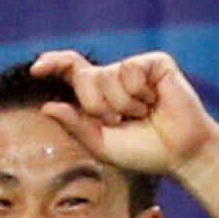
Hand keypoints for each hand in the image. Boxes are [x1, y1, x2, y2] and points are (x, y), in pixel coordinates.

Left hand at [28, 50, 218, 176]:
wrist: (182, 154)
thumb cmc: (144, 152)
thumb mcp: (102, 145)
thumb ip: (75, 126)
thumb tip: (45, 106)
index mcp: (98, 94)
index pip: (70, 70)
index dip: (53, 63)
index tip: (36, 70)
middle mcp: (114, 76)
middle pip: (84, 78)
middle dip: (98, 106)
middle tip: (122, 122)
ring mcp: (135, 68)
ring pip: (108, 75)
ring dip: (123, 104)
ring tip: (143, 114)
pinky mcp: (155, 63)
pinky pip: (131, 70)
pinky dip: (139, 92)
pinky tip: (154, 102)